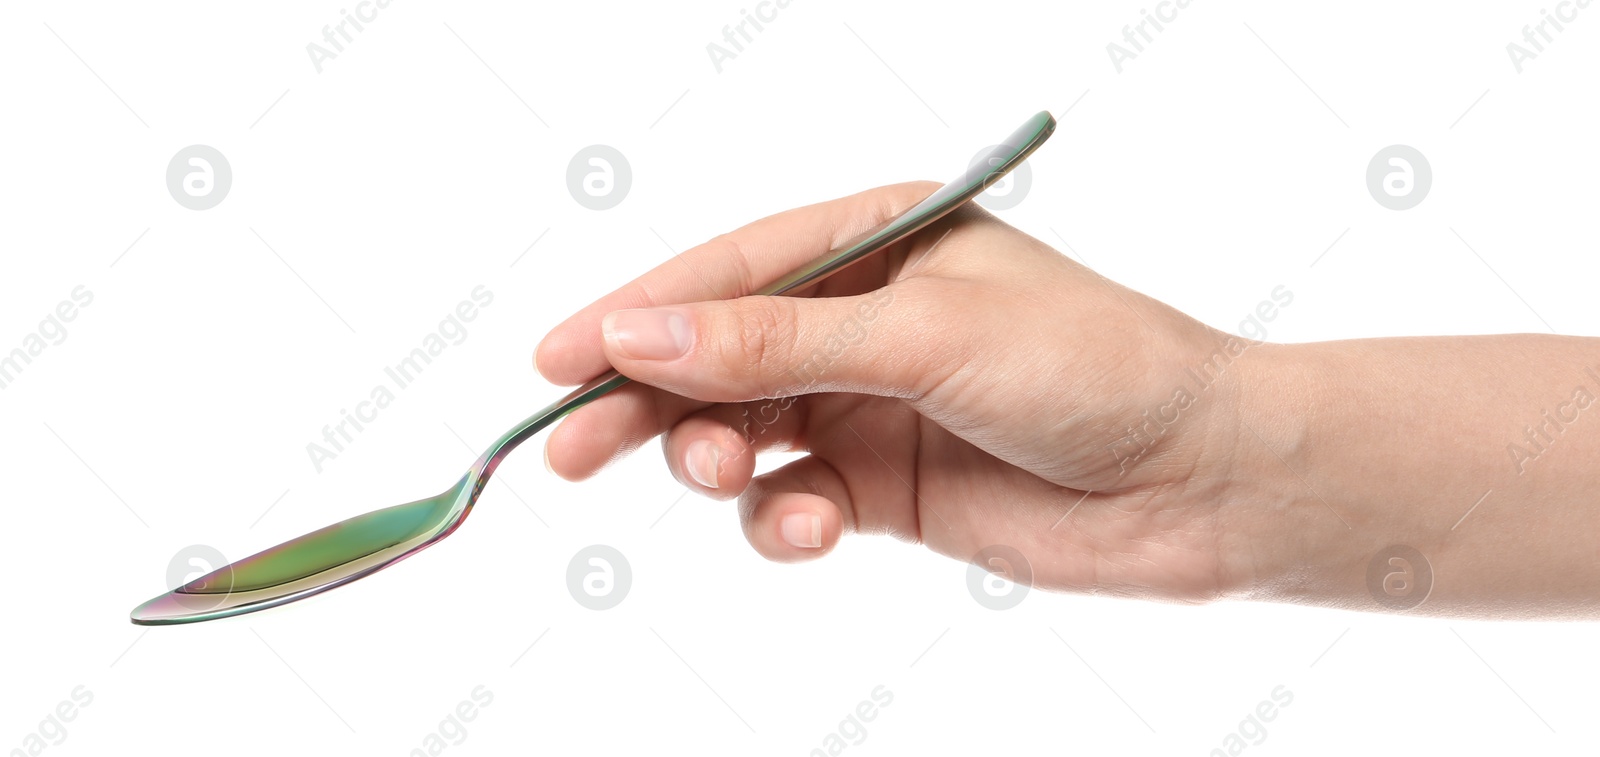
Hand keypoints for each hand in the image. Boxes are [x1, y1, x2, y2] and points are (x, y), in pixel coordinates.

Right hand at [535, 181, 1268, 601]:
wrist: (1204, 482)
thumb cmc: (1093, 370)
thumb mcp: (926, 339)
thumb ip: (778, 347)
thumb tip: (638, 341)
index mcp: (877, 241)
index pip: (730, 273)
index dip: (638, 315)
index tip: (558, 362)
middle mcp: (865, 319)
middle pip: (717, 357)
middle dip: (647, 401)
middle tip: (574, 450)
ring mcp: (871, 404)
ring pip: (744, 432)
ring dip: (717, 461)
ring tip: (728, 480)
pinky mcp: (885, 486)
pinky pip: (794, 501)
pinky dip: (783, 521)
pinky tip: (812, 527)